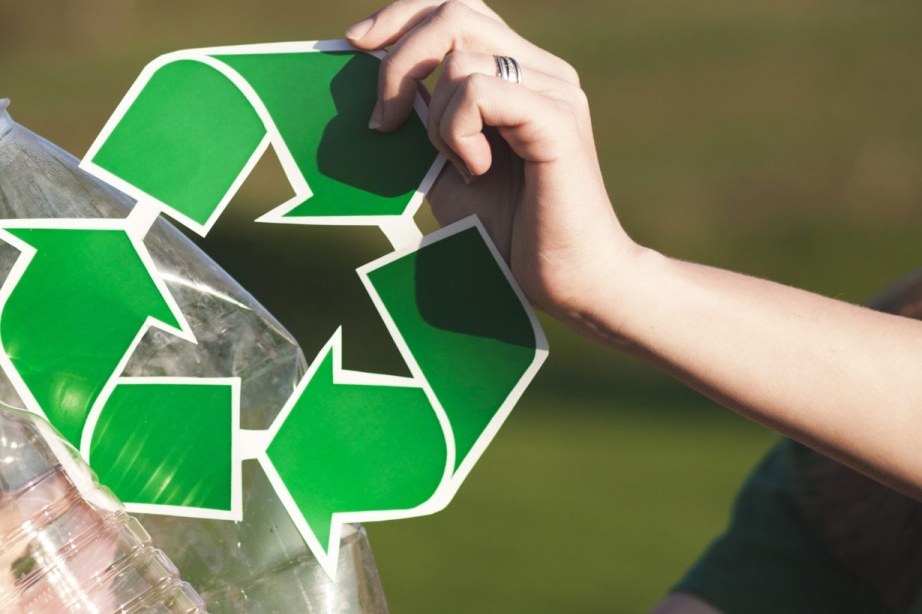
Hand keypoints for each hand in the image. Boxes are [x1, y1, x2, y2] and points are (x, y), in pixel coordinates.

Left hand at [347, 0, 647, 320]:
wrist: (567, 280)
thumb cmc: (508, 230)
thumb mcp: (443, 166)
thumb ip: (419, 123)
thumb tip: (370, 86)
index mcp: (517, 71)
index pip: (456, 6)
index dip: (400, 15)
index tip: (354, 44)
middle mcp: (541, 69)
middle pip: (453, 11)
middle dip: (398, 59)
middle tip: (383, 121)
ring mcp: (555, 89)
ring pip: (461, 57)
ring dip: (435, 117)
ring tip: (459, 164)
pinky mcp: (558, 118)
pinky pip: (481, 92)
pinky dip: (459, 131)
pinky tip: (477, 168)